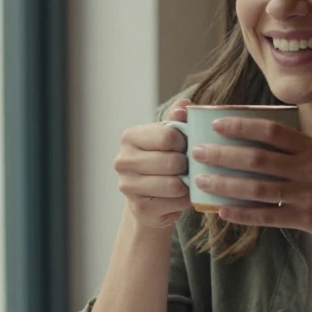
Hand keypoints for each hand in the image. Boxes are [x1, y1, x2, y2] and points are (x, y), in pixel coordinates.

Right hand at [115, 99, 190, 229]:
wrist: (150, 200)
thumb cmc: (163, 161)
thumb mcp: (170, 138)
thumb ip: (177, 120)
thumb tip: (185, 104)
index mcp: (130, 137)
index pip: (168, 135)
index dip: (185, 142)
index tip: (186, 147)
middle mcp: (123, 160)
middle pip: (171, 161)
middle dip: (188, 165)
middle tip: (189, 167)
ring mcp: (128, 186)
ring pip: (174, 184)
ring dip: (187, 184)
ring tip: (187, 181)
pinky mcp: (139, 208)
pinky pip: (175, 202)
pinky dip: (184, 200)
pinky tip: (180, 196)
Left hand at [191, 117, 311, 245]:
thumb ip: (293, 148)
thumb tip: (253, 136)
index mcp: (311, 148)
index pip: (271, 131)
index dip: (242, 126)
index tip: (216, 123)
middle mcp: (307, 169)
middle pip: (257, 159)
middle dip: (223, 154)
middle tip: (197, 152)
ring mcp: (305, 195)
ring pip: (257, 189)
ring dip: (226, 184)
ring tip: (202, 180)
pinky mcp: (304, 218)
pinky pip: (267, 217)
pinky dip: (243, 214)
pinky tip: (222, 211)